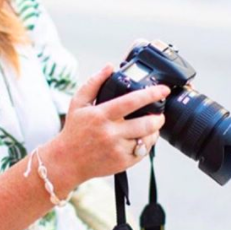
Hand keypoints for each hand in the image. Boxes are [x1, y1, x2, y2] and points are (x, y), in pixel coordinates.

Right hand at [51, 64, 169, 185]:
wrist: (67, 161)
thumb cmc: (74, 130)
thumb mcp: (78, 103)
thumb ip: (94, 83)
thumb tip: (109, 66)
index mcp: (100, 115)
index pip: (131, 102)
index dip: (150, 94)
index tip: (163, 89)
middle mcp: (110, 133)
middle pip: (145, 124)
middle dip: (158, 117)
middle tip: (160, 113)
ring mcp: (116, 150)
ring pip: (147, 139)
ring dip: (154, 131)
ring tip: (151, 126)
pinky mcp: (121, 163)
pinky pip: (143, 153)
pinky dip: (146, 144)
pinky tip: (141, 138)